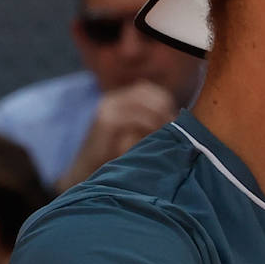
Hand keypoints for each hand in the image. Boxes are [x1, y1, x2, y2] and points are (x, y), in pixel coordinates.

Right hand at [58, 80, 177, 189]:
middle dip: (166, 110)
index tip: (175, 121)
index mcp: (119, 99)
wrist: (85, 172)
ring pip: (147, 105)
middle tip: (174, 129)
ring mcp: (108, 108)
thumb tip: (179, 118)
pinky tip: (154, 139)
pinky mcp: (107, 121)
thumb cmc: (114, 156)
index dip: (167, 103)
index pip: (151, 91)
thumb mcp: (134, 134)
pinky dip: (150, 127)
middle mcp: (112, 99)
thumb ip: (150, 121)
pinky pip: (137, 118)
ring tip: (166, 135)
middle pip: (151, 95)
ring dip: (161, 119)